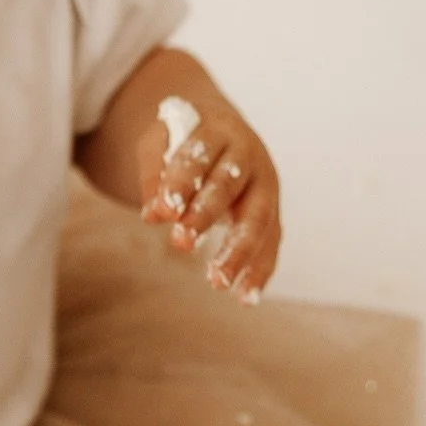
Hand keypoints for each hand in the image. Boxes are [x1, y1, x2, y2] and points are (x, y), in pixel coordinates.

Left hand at [139, 97, 281, 299]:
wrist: (222, 131)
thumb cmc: (183, 140)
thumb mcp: (159, 143)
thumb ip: (154, 175)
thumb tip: (153, 215)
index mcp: (217, 129)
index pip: (199, 156)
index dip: (181, 182)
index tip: (163, 211)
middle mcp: (248, 154)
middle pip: (229, 186)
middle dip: (205, 215)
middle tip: (181, 243)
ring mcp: (265, 183)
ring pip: (258, 219)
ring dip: (238, 252)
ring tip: (217, 282)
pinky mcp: (272, 211)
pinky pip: (271, 242)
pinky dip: (259, 270)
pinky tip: (245, 296)